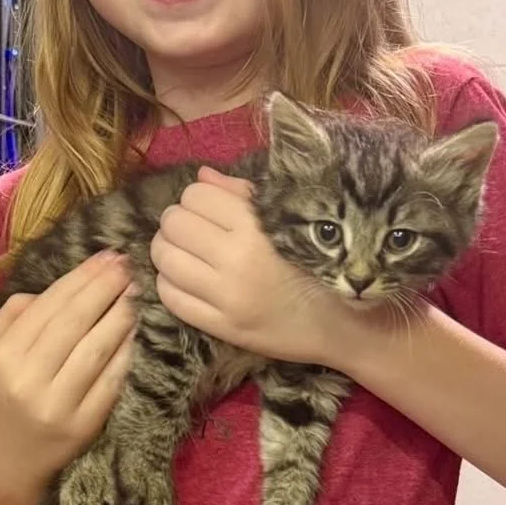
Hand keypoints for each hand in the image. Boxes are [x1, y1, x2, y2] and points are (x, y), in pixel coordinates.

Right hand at [0, 252, 135, 501]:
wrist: (7, 465)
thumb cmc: (1, 403)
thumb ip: (11, 318)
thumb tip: (51, 290)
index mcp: (2, 356)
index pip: (47, 306)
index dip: (79, 278)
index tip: (104, 258)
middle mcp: (27, 378)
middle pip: (73, 322)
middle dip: (104, 288)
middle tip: (127, 266)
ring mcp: (56, 404)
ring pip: (95, 348)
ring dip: (120, 316)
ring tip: (135, 293)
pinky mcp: (82, 425)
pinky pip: (110, 380)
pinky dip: (125, 353)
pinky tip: (135, 333)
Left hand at [151, 167, 350, 364]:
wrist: (340, 325)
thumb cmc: (319, 266)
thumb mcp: (289, 223)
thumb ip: (244, 196)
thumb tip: (202, 177)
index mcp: (257, 229)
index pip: (196, 196)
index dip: (197, 198)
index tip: (207, 209)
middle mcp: (237, 261)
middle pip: (174, 223)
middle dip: (178, 221)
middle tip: (192, 231)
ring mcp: (226, 298)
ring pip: (164, 259)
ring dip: (168, 251)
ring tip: (185, 253)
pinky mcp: (219, 327)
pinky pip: (169, 297)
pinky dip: (169, 283)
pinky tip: (185, 279)